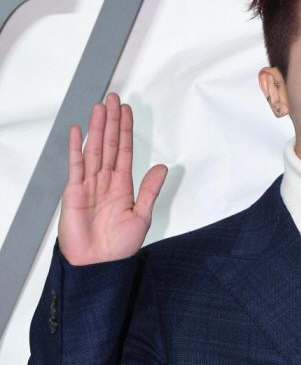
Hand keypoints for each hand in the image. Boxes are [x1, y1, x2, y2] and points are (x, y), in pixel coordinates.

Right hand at [58, 92, 167, 265]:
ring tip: (101, 106)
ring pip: (94, 150)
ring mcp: (89, 185)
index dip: (126, 131)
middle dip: (112, 122)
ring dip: (97, 128)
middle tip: (115, 99)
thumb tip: (162, 167)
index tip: (127, 112)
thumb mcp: (142, 216)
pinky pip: (76, 166)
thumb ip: (150, 190)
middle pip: (109, 145)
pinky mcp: (74, 192)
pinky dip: (77, 148)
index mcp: (122, 187)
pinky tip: (80, 131)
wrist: (99, 265)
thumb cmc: (118, 247)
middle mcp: (105, 182)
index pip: (124, 152)